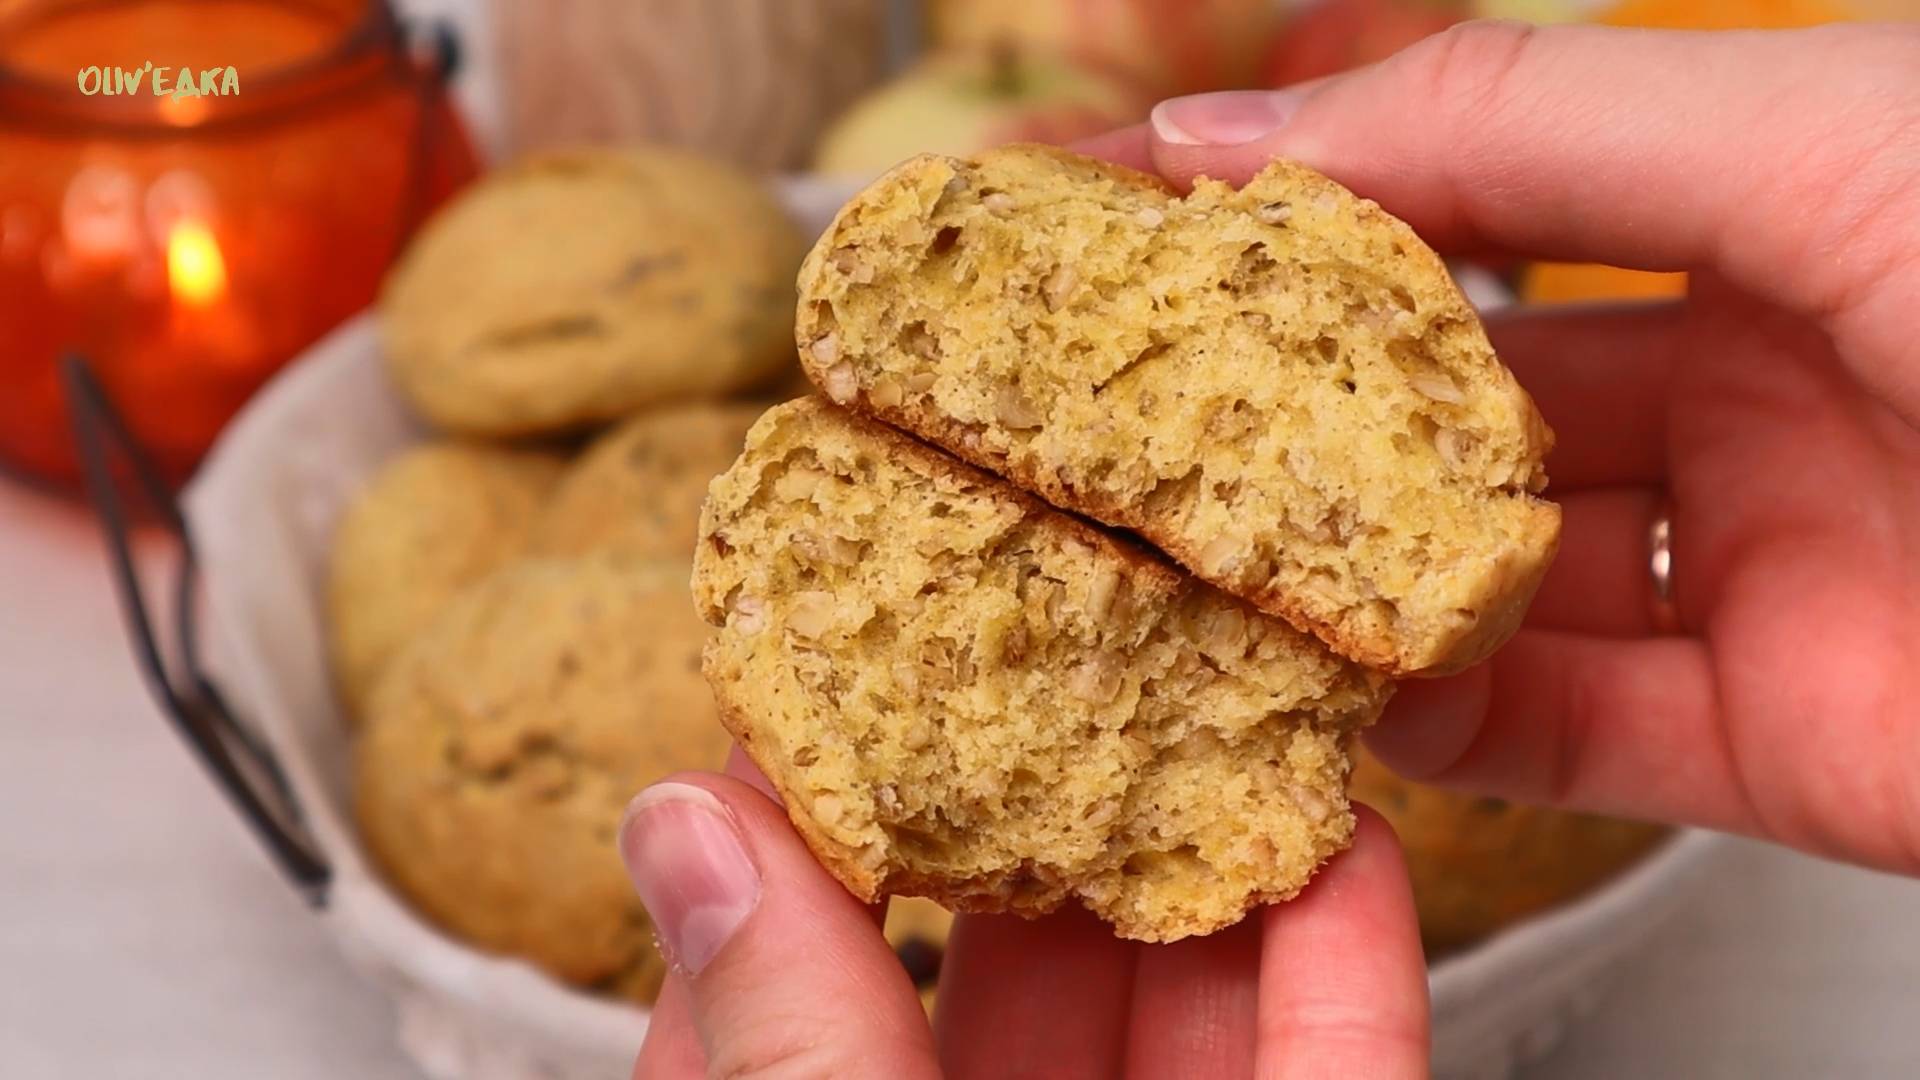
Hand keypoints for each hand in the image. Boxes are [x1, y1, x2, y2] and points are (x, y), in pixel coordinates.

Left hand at [620, 754, 1426, 1078]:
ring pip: (1186, 1019)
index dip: (803, 847)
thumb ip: (783, 1039)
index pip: (781, 1005)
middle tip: (1055, 652)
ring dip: (1211, 864)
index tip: (830, 696)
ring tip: (1220, 698)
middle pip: (1012, 986)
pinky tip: (1354, 844)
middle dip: (1044, 820)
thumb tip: (679, 825)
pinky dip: (1354, 973)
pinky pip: (1340, 1077)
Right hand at [1078, 21, 1919, 874]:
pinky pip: (1568, 733)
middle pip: (1466, 410)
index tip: (1131, 238)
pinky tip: (1341, 697)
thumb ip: (1509, 125)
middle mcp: (1759, 385)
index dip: (1303, 216)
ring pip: (1494, 584)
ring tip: (1191, 578)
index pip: (1476, 207)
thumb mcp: (1810, 138)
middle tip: (1133, 431)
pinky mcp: (1790, 742)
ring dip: (1350, 589)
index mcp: (1769, 208)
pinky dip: (1445, 725)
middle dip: (1299, 421)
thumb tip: (1234, 133)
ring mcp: (1770, 569)